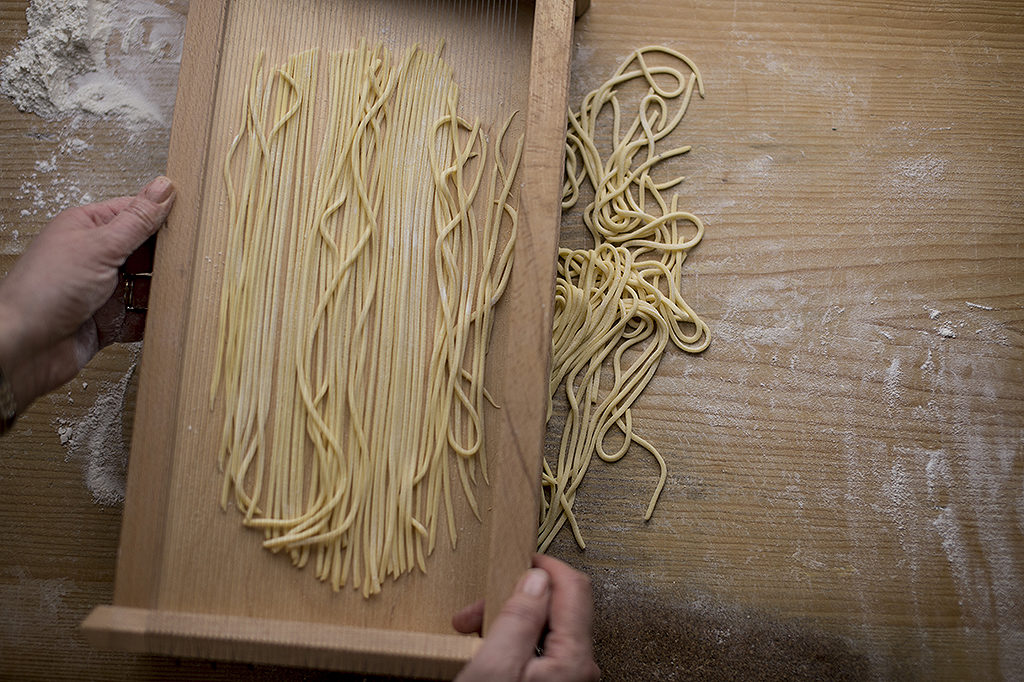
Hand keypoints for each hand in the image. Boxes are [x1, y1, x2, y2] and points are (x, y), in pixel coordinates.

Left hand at [0, 176, 175, 411]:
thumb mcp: (100, 246)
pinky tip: (170, 317)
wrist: (23, 348)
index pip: (134, 214)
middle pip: (144, 252)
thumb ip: (137, 220)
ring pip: (145, 287)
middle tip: (197, 257)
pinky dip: (154, 320)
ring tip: (188, 289)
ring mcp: (101, 292)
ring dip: (164, 291)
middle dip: (167, 257)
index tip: (193, 221)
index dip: (162, 216)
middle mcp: (94, 258)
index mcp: (87, 229)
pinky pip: (139, 319)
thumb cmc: (44, 291)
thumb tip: (164, 188)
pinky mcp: (106, 322)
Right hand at [453, 554, 600, 681]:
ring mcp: (569, 675)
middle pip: (556, 606)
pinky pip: (538, 647)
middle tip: (474, 612)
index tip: (515, 561)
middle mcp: (579, 666)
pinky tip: (485, 649)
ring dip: (506, 620)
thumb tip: (537, 578)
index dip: (544, 566)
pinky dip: (511, 640)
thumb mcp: (494, 666)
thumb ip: (519, 618)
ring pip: (544, 626)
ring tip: (470, 634)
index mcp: (573, 658)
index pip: (574, 586)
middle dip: (512, 599)